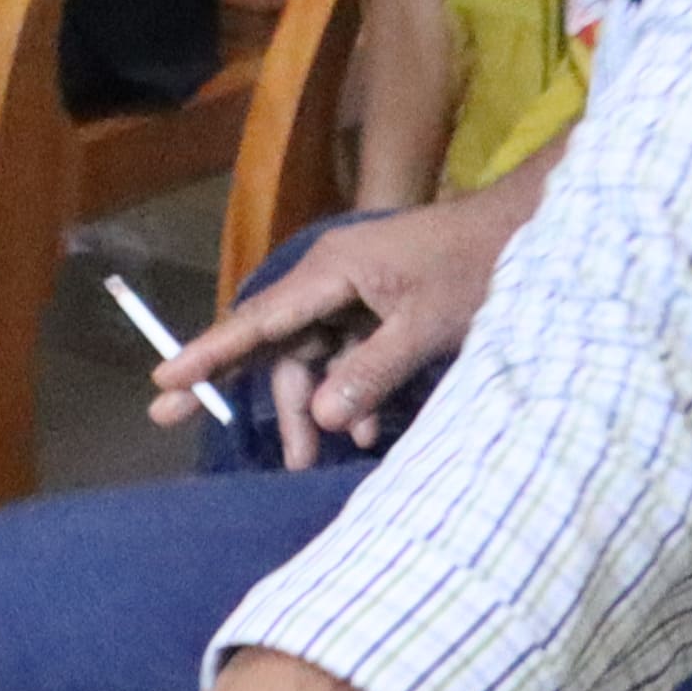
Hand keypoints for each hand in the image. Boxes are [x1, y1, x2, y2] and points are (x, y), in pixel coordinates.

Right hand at [156, 182, 520, 467]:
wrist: (528, 231)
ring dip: (309, 405)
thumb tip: (321, 419)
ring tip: (305, 460)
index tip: (163, 381)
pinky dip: (348, 392)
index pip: (256, 323)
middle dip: (238, 389)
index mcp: (329, 274)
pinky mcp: (378, 309)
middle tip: (174, 419)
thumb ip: (373, 372)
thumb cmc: (476, 268)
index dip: (208, 355)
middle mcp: (327, 281)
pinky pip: (345, 356)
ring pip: (309, 358)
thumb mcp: (428, 325)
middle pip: (271, 344)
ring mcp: (352, 295)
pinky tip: (359, 431)